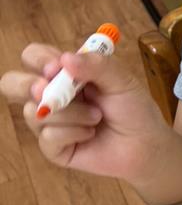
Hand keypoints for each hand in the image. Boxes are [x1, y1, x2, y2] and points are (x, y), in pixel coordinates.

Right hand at [0, 43, 170, 181]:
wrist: (146, 145)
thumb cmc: (134, 109)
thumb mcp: (122, 81)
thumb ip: (97, 66)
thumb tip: (65, 58)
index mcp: (66, 73)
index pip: (34, 56)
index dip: (39, 59)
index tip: (57, 67)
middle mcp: (52, 95)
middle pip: (12, 83)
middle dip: (26, 85)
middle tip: (46, 91)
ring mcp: (50, 122)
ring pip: (33, 112)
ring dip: (70, 113)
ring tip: (96, 117)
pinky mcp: (53, 148)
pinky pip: (47, 137)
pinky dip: (72, 133)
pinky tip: (90, 134)